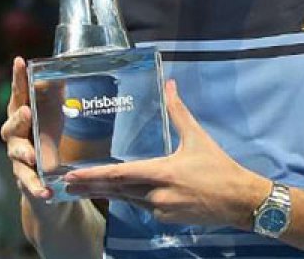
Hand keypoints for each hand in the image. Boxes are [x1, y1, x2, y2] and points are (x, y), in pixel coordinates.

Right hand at [1, 57, 51, 200]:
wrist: (49, 184)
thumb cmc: (52, 140)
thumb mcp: (57, 117)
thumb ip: (59, 96)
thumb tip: (74, 67)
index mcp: (24, 117)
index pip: (19, 95)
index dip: (18, 79)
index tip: (19, 61)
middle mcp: (16, 137)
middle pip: (12, 126)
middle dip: (18, 119)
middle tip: (26, 111)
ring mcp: (19, 160)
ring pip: (16, 155)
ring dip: (23, 154)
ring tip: (31, 156)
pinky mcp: (26, 181)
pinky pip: (29, 184)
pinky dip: (36, 188)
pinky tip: (46, 193)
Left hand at [64, 80, 269, 227]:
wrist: (238, 200)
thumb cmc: (219, 167)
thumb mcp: (197, 137)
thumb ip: (179, 112)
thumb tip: (170, 85)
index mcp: (162, 172)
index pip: (119, 175)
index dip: (92, 176)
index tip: (70, 176)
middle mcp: (156, 194)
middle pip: (116, 191)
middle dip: (90, 188)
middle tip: (64, 186)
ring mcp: (160, 209)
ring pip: (128, 200)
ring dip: (107, 195)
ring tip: (85, 190)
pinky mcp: (166, 219)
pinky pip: (144, 207)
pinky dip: (132, 199)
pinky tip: (124, 194)